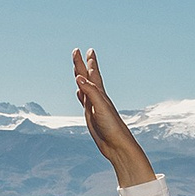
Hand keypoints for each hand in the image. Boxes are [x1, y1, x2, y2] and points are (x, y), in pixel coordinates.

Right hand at [73, 49, 155, 187]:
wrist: (117, 146)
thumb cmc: (113, 127)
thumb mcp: (101, 108)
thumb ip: (91, 92)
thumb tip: (78, 78)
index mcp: (100, 94)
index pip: (92, 74)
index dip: (88, 62)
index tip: (86, 49)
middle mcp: (97, 98)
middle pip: (87, 77)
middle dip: (82, 64)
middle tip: (77, 51)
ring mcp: (93, 107)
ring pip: (84, 87)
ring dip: (80, 77)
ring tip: (77, 69)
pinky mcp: (91, 116)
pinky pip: (84, 101)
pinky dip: (80, 94)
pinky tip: (78, 92)